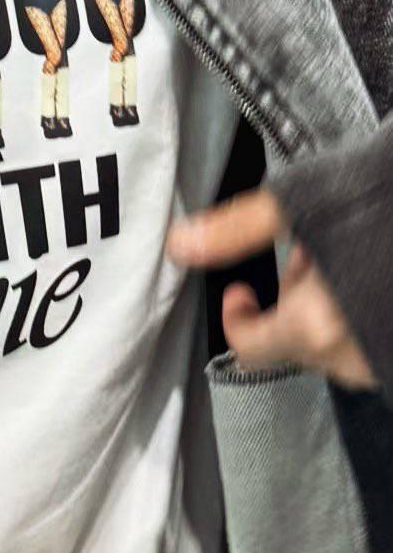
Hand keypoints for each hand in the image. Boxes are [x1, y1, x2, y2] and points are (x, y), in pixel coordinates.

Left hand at [167, 189, 376, 389]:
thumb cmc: (378, 193)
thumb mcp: (294, 202)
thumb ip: (234, 231)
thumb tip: (180, 244)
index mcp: (318, 326)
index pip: (254, 350)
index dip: (238, 318)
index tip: (240, 290)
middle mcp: (359, 356)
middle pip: (300, 345)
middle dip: (292, 302)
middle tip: (310, 254)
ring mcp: (391, 358)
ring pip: (343, 348)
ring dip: (332, 312)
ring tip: (349, 259)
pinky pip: (378, 346)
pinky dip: (368, 318)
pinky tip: (378, 277)